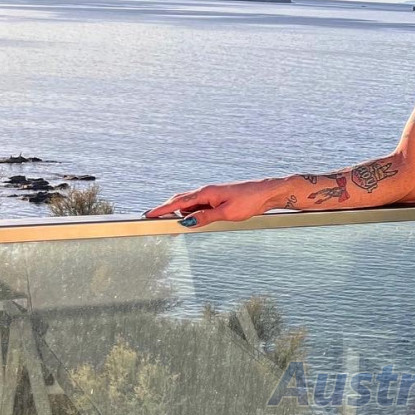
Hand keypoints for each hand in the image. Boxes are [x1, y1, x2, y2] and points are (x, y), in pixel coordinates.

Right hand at [142, 178, 276, 226]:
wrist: (265, 193)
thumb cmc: (249, 201)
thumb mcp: (226, 213)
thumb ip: (205, 217)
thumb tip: (187, 221)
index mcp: (205, 192)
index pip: (178, 202)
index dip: (162, 209)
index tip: (149, 214)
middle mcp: (206, 192)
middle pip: (180, 201)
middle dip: (166, 210)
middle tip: (153, 219)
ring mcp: (212, 195)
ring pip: (191, 205)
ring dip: (182, 213)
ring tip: (170, 222)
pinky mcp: (218, 200)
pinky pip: (200, 207)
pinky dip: (194, 213)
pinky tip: (193, 220)